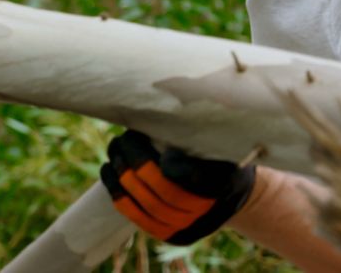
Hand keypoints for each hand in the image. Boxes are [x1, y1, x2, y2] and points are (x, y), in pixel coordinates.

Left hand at [100, 130, 255, 244]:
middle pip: (164, 191)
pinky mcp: (170, 234)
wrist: (232, 193)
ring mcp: (188, 227)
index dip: (170, 163)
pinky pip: (139, 219)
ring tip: (113, 150)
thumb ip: (204, 130)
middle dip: (137, 162)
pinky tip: (108, 172)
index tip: (151, 138)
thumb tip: (175, 105)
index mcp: (223, 183)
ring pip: (147, 206)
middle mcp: (207, 211)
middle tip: (124, 138)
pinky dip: (118, 195)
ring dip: (122, 177)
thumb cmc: (222, 156)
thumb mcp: (222, 139)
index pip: (194, 177)